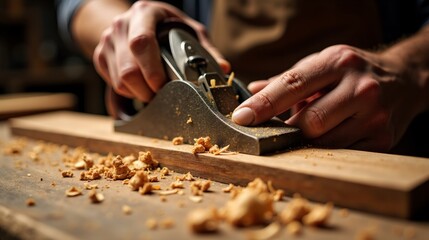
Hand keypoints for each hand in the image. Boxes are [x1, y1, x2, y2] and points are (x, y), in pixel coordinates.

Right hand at [93, 1, 229, 101]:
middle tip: (163, 96)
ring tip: (154, 92)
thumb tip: (224, 69)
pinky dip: (129, 92)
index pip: (141, 43)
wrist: (132, 20)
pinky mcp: (100, 56)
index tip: (164, 86)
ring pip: (119, 81)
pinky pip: (113, 85)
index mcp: (144, 14)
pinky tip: (141, 87)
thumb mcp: (188, 29)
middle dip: (147, 90)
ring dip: (139, 94)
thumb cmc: (165, 25)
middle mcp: (121, 25)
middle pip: (128, 70)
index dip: (153, 70)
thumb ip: (205, 48)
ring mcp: (107, 41)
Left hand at [232, 45, 425, 151]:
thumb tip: (252, 91)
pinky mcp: (383, 139)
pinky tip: (332, 134)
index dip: (264, 104)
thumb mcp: (322, 64)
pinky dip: (328, 149)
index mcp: (338, 62)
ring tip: (312, 128)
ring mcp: (375, 115)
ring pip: (325, 143)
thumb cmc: (352, 71)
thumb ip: (286, 79)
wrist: (404, 79)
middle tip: (285, 127)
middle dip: (291, 128)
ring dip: (309, 141)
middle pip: (310, 121)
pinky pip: (341, 153)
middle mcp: (360, 87)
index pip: (293, 84)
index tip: (242, 118)